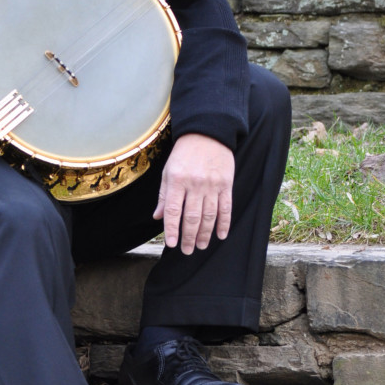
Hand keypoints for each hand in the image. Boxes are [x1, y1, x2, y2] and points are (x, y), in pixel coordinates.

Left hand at [153, 133, 233, 254]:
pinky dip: (224, 223)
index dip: (172, 230)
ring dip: (205, 234)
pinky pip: (226, 208)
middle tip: (188, 250)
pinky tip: (220, 235)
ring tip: (201, 246)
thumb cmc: (184, 154)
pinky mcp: (226, 184)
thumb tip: (158, 217)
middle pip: (192, 217)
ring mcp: (212, 185)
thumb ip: (164, 195)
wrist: (207, 134)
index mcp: (177, 181)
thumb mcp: (168, 171)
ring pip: (209, 216)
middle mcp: (195, 184)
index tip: (171, 244)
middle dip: (189, 237)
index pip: (174, 211)